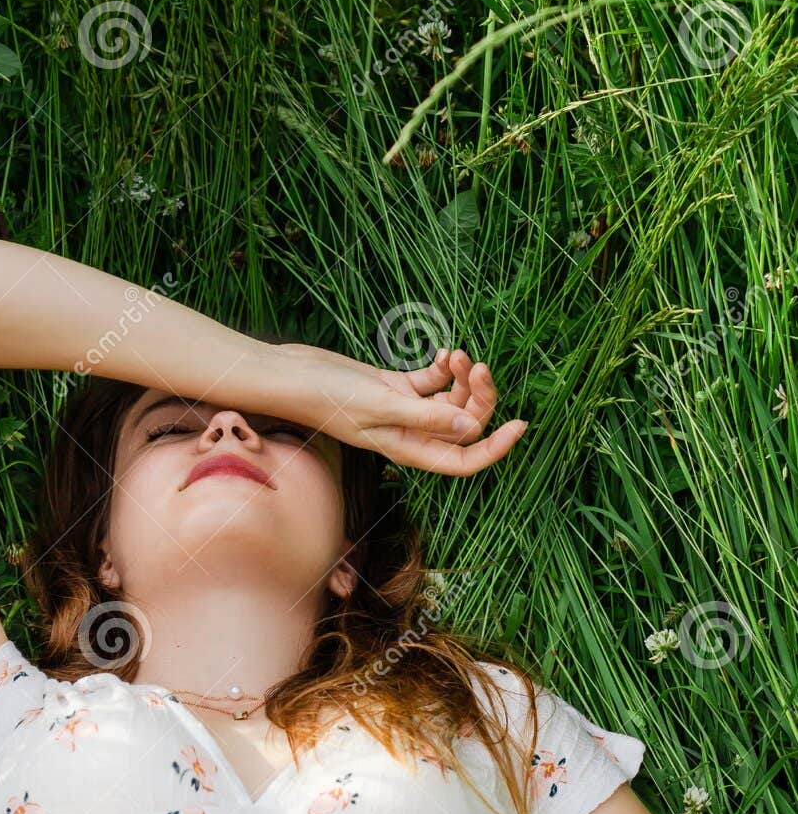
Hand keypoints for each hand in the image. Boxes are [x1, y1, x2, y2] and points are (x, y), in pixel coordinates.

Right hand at [273, 343, 527, 476]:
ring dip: (461, 377)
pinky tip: (443, 353)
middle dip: (478, 396)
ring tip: (457, 355)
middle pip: (463, 424)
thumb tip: (470, 427)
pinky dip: (443, 368)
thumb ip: (427, 417)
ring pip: (451, 400)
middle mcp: (411, 433)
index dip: (494, 448)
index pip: (462, 460)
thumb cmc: (328, 397)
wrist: (293, 375)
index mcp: (409, 449)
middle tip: (478, 366)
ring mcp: (404, 410)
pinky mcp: (395, 387)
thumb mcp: (381, 406)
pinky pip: (433, 382)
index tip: (519, 425)